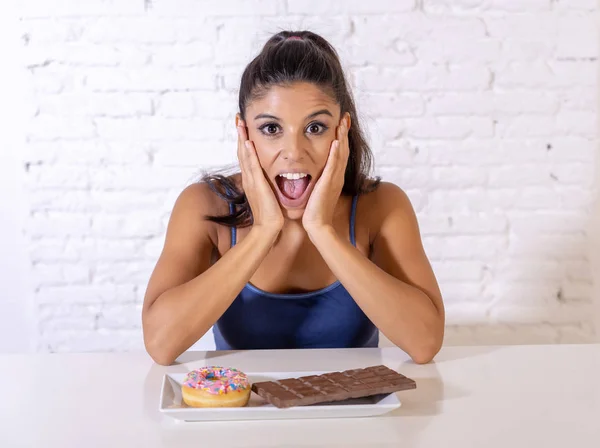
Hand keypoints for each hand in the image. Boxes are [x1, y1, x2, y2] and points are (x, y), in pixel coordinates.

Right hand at [237, 121, 283, 231]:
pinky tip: (248, 142)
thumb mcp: (266, 195)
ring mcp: (251, 181)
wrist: (268, 228)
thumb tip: (269, 177)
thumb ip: (266, 185)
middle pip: (242, 152)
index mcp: (251, 180)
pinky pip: (252, 166)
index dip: (243, 141)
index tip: (243, 127)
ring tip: (241, 123)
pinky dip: (249, 154)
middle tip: (238, 118)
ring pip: (244, 156)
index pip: (246, 156)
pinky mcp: (257, 185)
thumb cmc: (270, 214)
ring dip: (242, 138)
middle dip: (240, 135)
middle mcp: (249, 178)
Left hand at [302, 114, 349, 233]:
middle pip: (343, 150)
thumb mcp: (318, 191)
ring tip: (342, 123)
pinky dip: (336, 153)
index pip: (340, 153)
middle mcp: (337, 176)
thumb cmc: (315, 211)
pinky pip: (333, 165)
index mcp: (335, 177)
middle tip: (345, 117)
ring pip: (341, 154)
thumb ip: (318, 181)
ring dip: (342, 138)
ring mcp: (335, 179)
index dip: (342, 138)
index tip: (341, 124)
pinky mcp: (329, 184)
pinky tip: (336, 142)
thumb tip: (314, 174)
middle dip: (344, 133)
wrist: (317, 225)